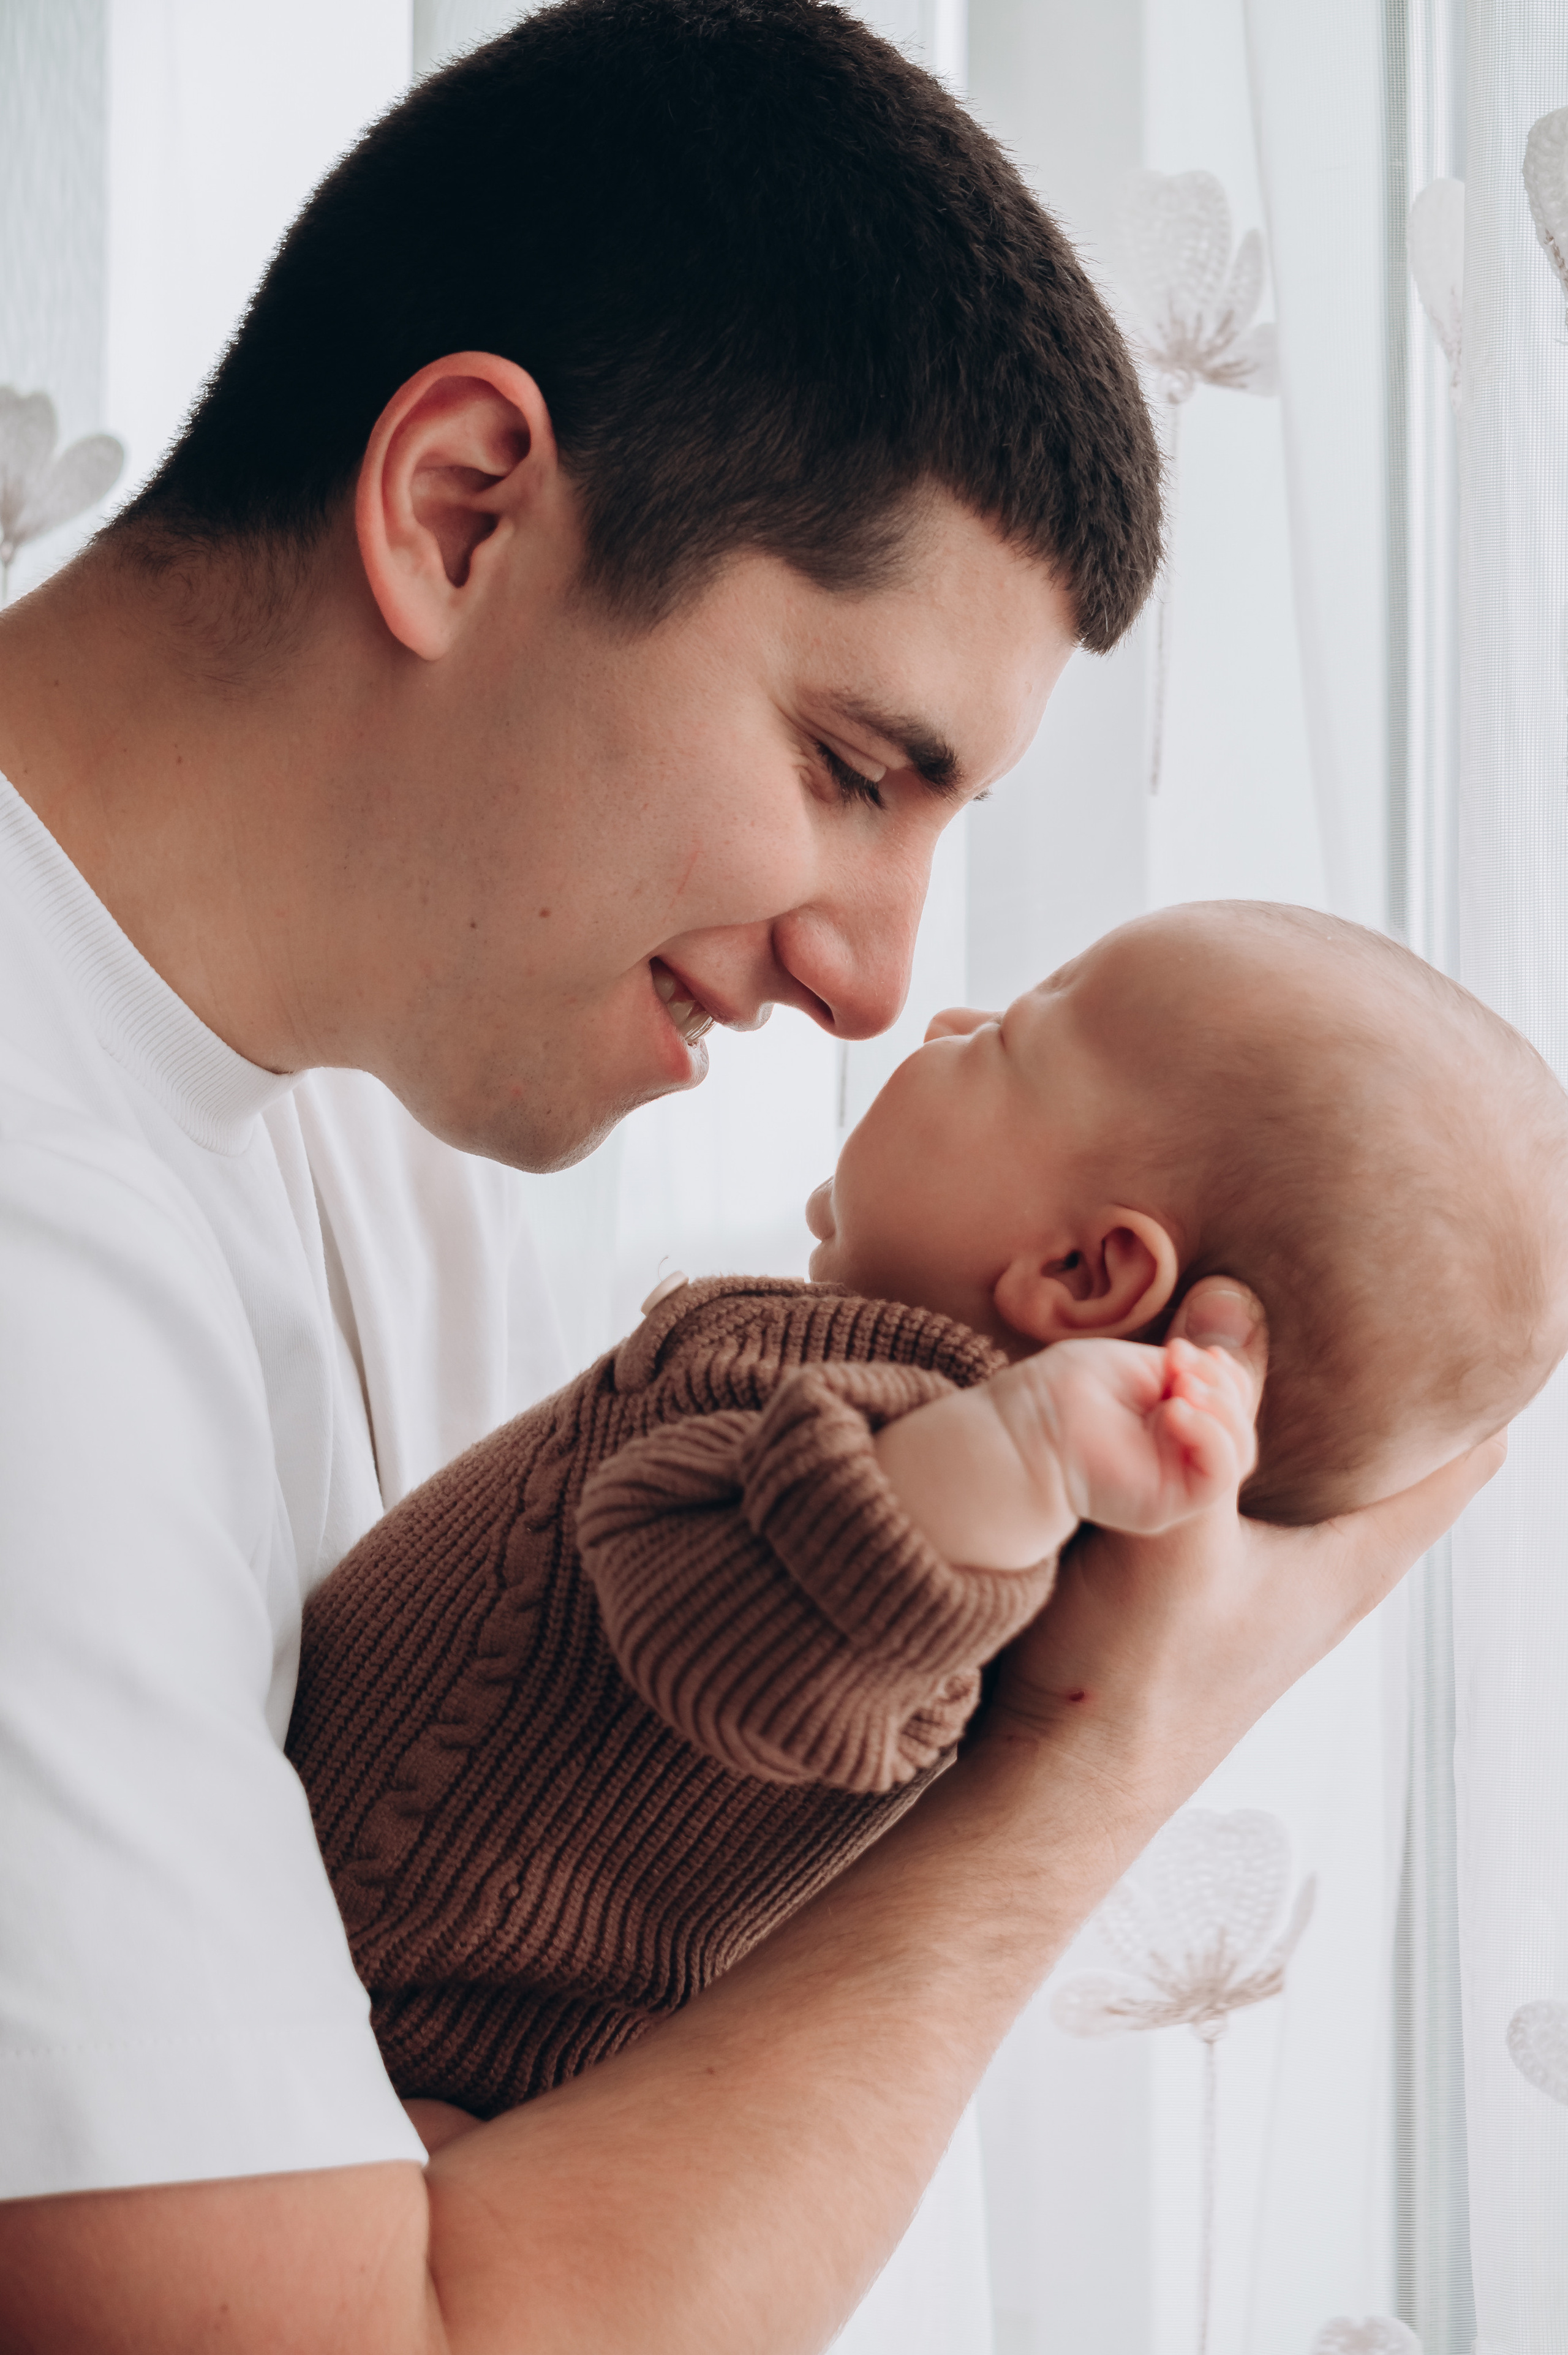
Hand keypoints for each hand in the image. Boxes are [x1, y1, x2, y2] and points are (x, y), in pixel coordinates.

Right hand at [984, 1277, 1505, 1820]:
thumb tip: (1232, 1298)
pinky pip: (1245, 1504)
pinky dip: (1234, 1452)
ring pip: (1309, 1486)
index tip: (1474, 1328)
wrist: (1059, 1785)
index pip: (1457, 1471)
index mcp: (1351, 1564)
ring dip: (1297, 1422)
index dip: (1475, 1401)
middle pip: (1388, 1471)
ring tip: (1281, 1339)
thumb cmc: (1135, 1679)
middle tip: (1371, 1302)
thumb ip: (1205, 1422)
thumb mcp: (1178, 1533)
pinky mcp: (1205, 1601)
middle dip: (1381, 1393)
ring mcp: (1264, 1593)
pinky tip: (1189, 1420)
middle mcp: (1322, 1578)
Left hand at [994, 1331, 1257, 1533]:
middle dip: (1222, 1386)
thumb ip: (1186, 1368)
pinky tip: (1174, 1411)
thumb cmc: (1071, 1388)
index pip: (1231, 1401)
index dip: (1226, 1374)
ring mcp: (1178, 1480)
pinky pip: (1219, 1476)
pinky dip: (1209, 1436)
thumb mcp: (1139, 1364)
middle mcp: (1181, 1452)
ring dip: (1220, 1407)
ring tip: (1180, 1385)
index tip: (1192, 1349)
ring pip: (1239, 1450)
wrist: (1031, 1424)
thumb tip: (1219, 1362)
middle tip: (1180, 1363)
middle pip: (1239, 1424)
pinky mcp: (1170, 1503)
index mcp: (1175, 1418)